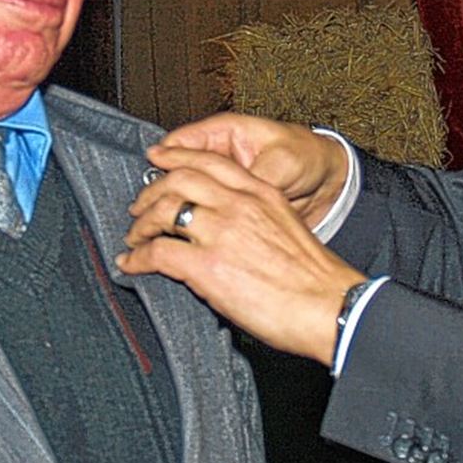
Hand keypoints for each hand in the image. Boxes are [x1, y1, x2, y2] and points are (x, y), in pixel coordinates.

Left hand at [119, 147, 366, 364]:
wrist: (330, 306)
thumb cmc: (315, 277)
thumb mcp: (287, 226)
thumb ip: (255, 216)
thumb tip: (227, 227)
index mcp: (261, 192)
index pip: (209, 161)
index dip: (176, 156)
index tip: (158, 158)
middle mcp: (239, 205)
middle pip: (178, 179)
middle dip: (151, 192)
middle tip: (139, 208)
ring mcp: (221, 233)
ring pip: (163, 212)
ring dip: (141, 226)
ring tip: (135, 239)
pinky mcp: (207, 267)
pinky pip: (158, 254)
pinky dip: (137, 260)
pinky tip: (132, 266)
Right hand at [148, 113, 348, 227]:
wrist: (329, 181)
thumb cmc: (308, 158)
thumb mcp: (281, 163)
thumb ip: (252, 178)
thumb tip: (229, 198)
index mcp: (226, 132)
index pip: (181, 142)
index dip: (162, 161)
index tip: (149, 182)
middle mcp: (218, 155)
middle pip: (175, 169)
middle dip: (159, 190)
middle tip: (143, 211)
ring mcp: (221, 180)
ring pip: (184, 192)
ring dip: (171, 209)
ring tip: (152, 228)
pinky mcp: (227, 203)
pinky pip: (202, 211)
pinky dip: (192, 223)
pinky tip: (181, 238)